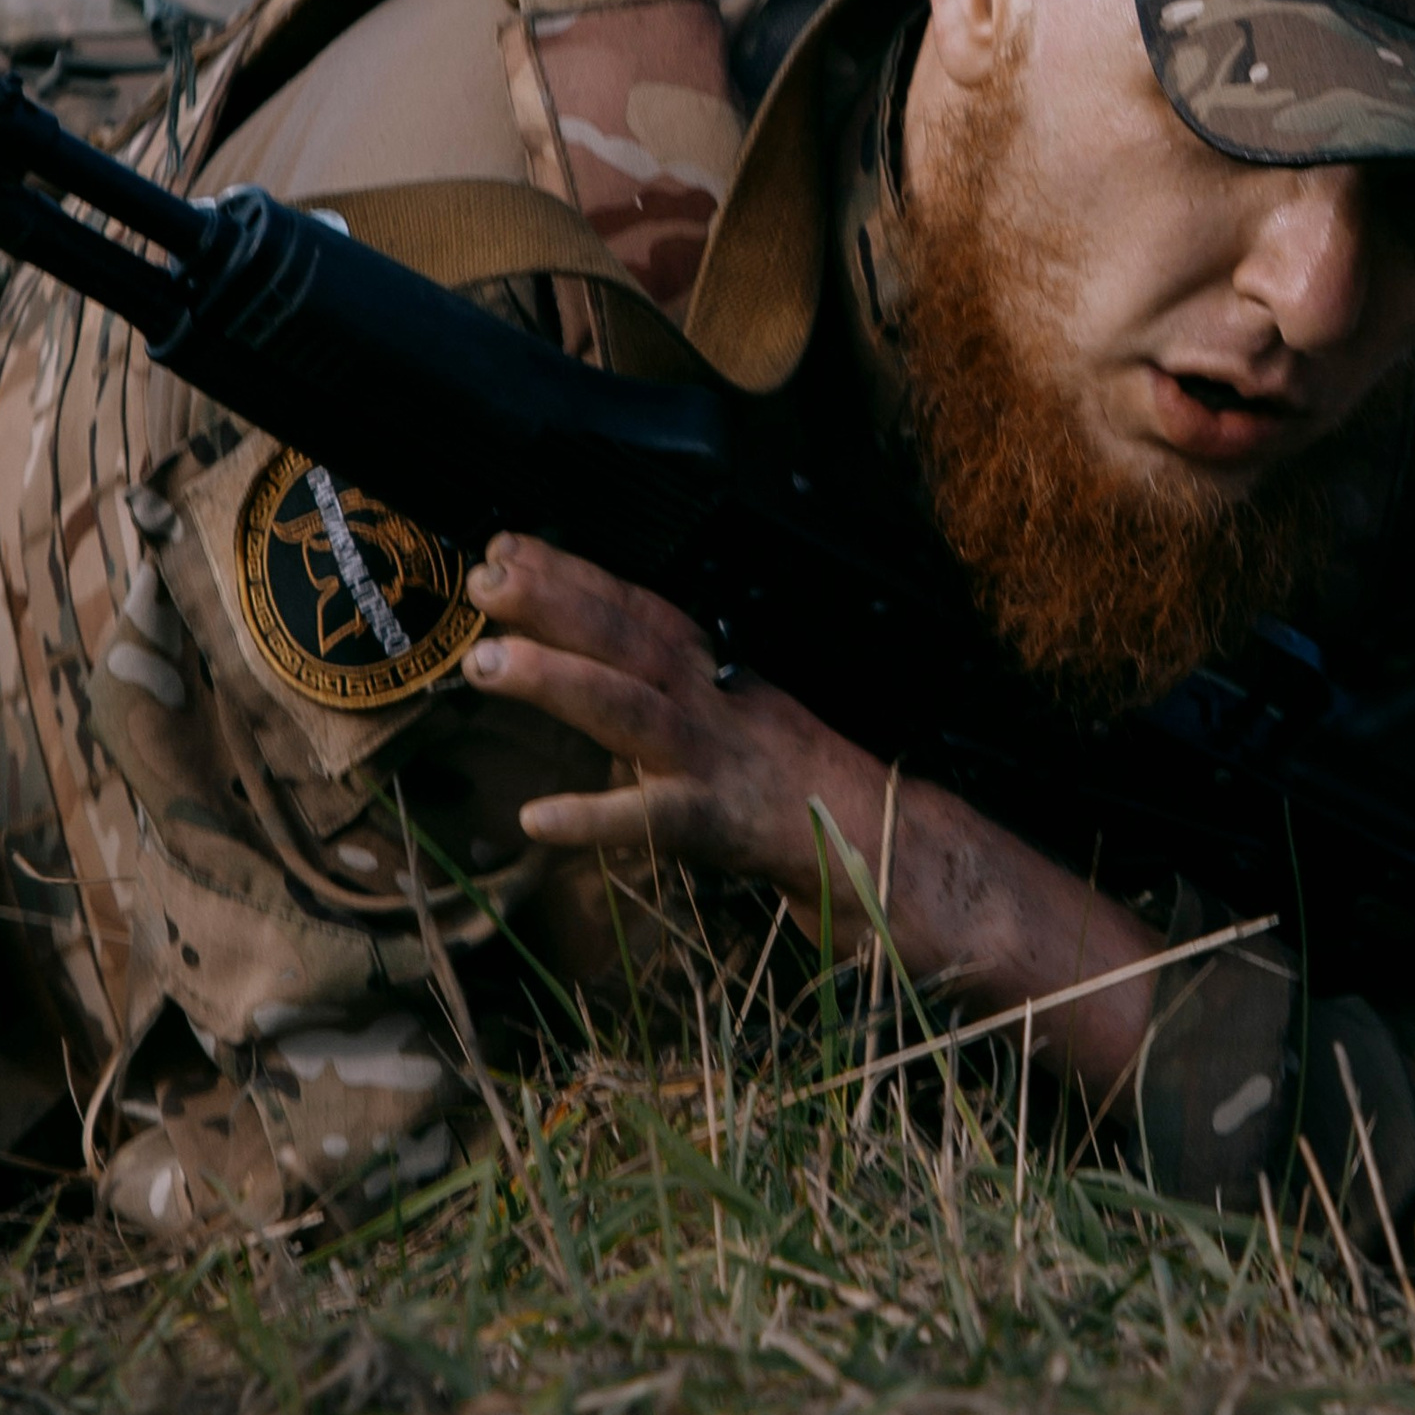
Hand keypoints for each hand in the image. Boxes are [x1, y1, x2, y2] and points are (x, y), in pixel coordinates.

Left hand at [461, 531, 1164, 1093]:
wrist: (930, 871)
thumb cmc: (841, 820)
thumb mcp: (756, 754)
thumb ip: (689, 734)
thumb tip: (612, 727)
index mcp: (736, 687)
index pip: (650, 615)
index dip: (582, 578)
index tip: (513, 543)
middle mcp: (735, 709)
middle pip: (640, 637)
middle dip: (559, 599)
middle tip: (483, 569)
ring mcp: (738, 765)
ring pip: (640, 708)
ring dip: (560, 678)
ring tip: (483, 662)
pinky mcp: (743, 831)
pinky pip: (663, 821)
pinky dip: (600, 814)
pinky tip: (539, 817)